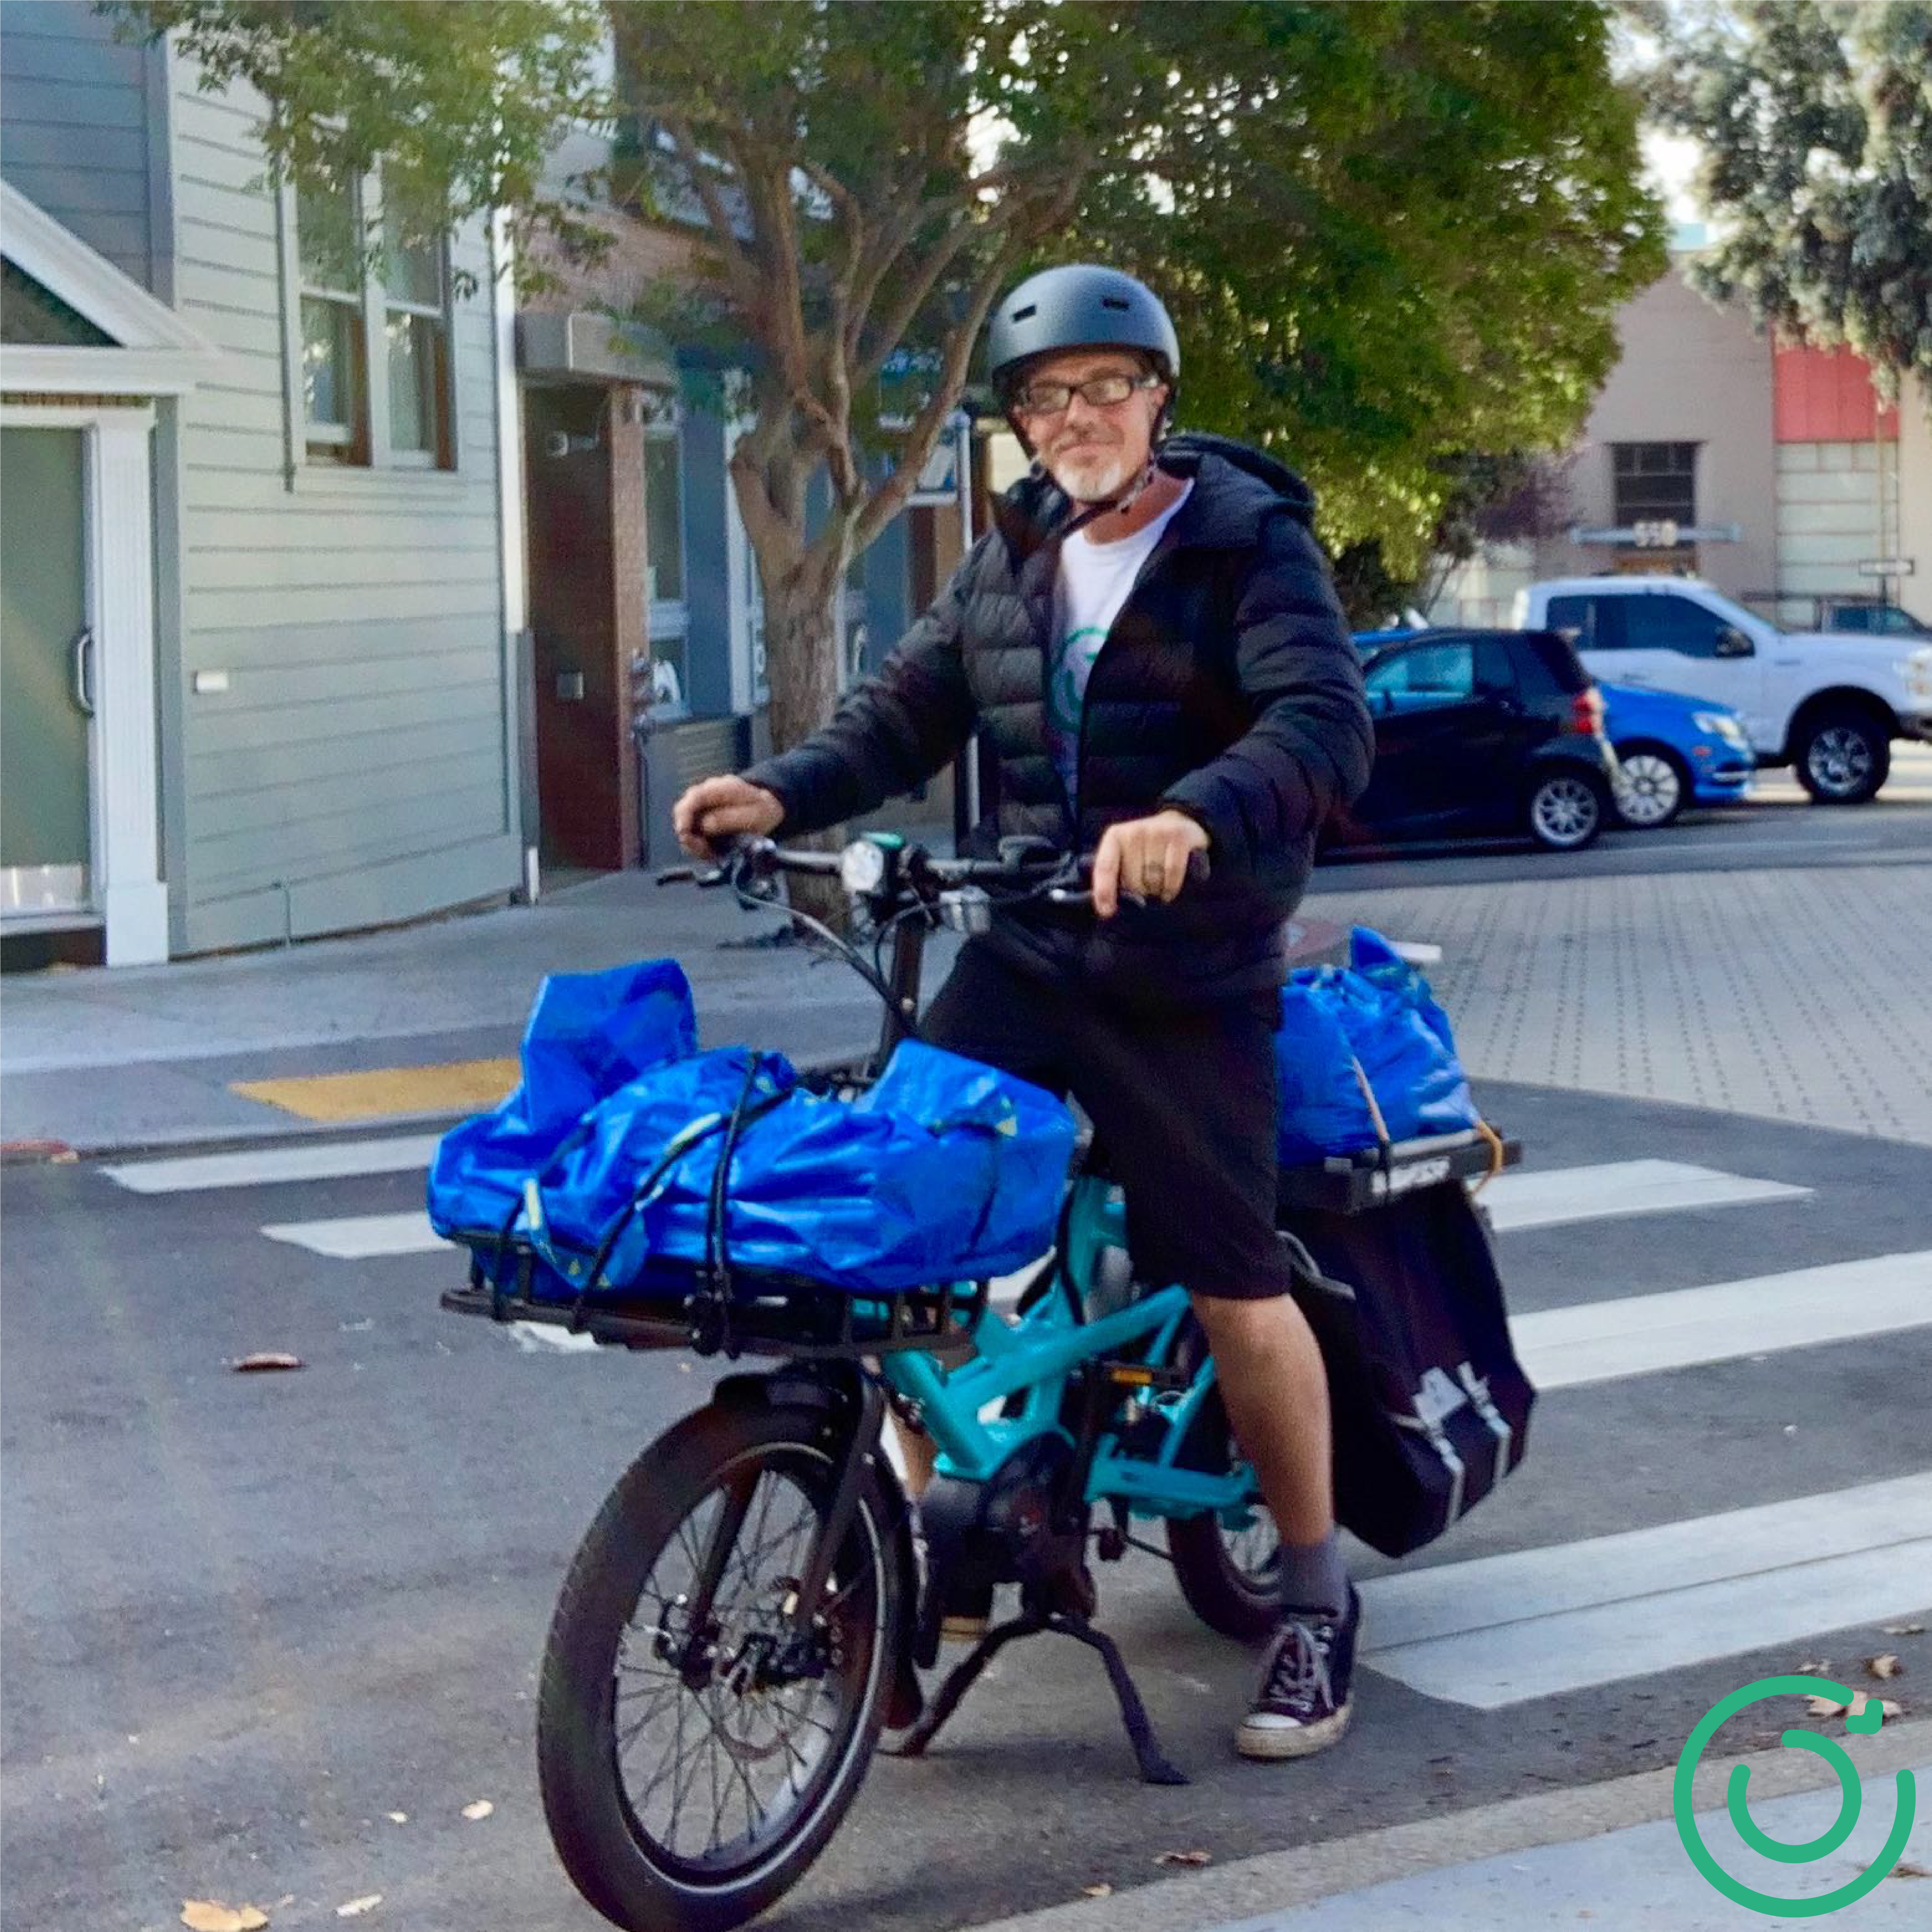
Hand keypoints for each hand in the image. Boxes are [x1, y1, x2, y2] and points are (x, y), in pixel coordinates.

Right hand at [672, 775, 783, 857]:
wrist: (767, 809)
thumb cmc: (762, 810)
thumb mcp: (754, 815)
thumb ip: (729, 818)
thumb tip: (705, 825)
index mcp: (721, 788)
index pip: (694, 797)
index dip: (685, 815)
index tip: (685, 833)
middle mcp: (706, 794)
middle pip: (682, 810)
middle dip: (686, 832)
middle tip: (700, 849)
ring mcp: (702, 806)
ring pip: (684, 823)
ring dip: (692, 841)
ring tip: (708, 853)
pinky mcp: (702, 818)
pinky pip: (692, 832)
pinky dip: (697, 844)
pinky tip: (709, 852)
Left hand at [1092, 810, 1209, 919]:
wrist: (1178, 825)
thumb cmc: (1147, 849)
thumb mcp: (1126, 857)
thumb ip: (1113, 878)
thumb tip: (1107, 909)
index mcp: (1115, 837)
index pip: (1105, 867)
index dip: (1104, 891)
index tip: (1107, 911)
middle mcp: (1135, 832)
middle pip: (1133, 881)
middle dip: (1140, 891)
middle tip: (1146, 887)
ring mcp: (1158, 832)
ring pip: (1153, 880)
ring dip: (1157, 890)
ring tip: (1159, 883)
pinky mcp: (1179, 837)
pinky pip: (1172, 873)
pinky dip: (1171, 886)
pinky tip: (1169, 889)